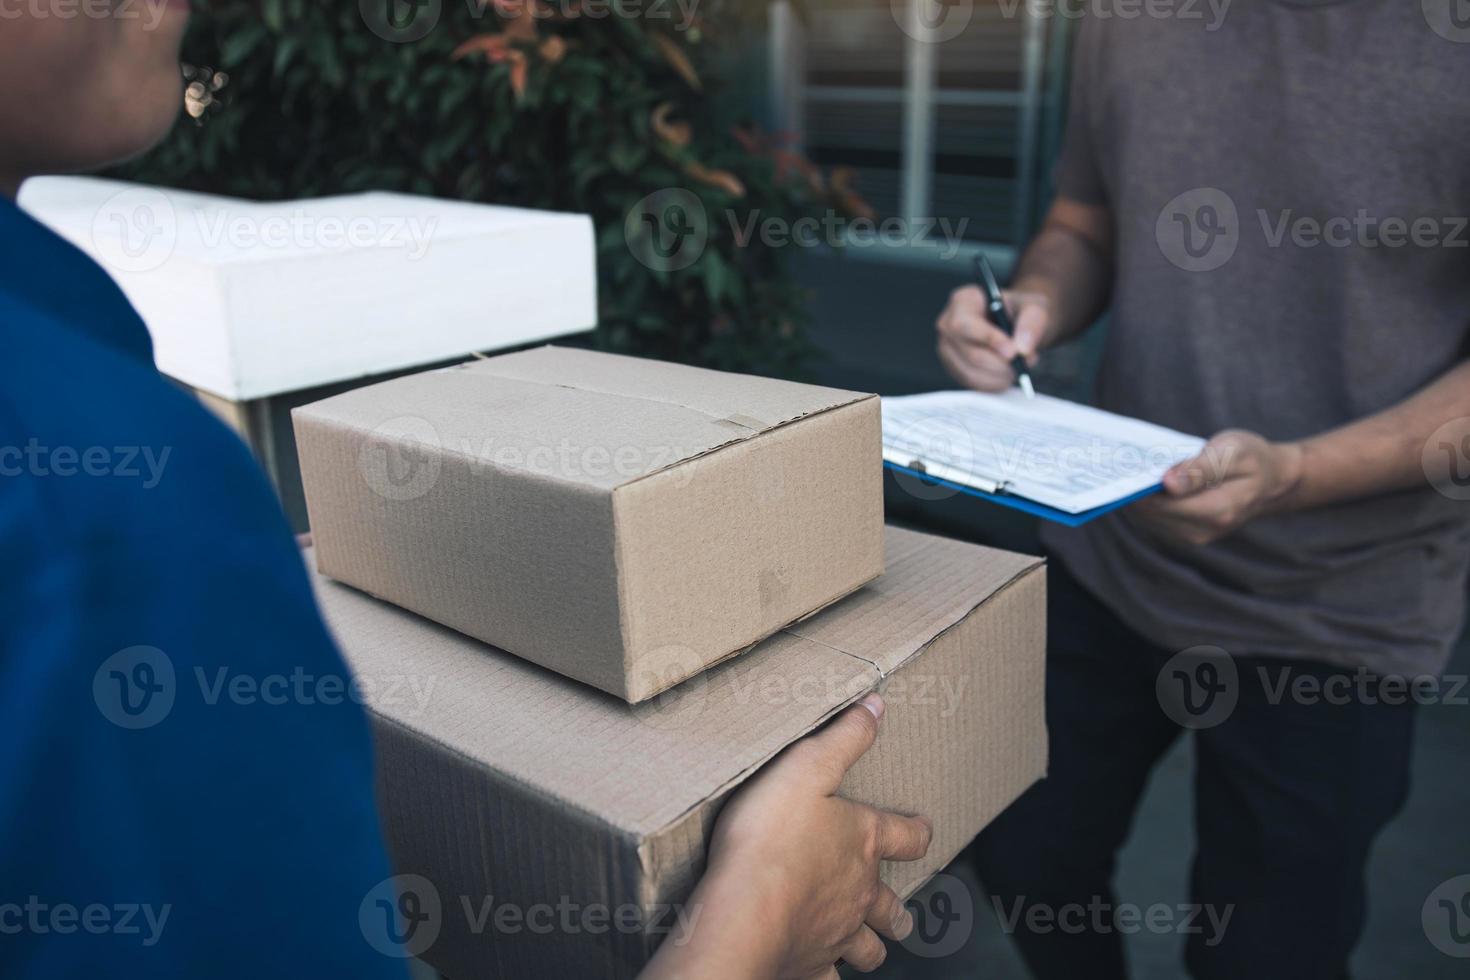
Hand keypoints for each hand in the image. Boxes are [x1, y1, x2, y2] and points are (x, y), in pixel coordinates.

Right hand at [640, 694, 932, 979]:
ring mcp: (837, 934)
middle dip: (896, 909)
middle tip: (897, 911)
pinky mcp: (808, 966)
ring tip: (866, 945)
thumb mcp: (806, 767)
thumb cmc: (771, 836)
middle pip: (892, 907)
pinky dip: (827, 977)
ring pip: (868, 950)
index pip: (908, 836)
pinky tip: (818, 972)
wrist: (744, 908)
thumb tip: (877, 707)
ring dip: (871, 946)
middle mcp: (859, 893)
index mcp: (863, 842)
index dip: (917, 830)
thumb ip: (843, 738)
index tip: (920, 828)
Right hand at [936, 285, 1049, 391]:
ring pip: (971, 372)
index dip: (988, 339)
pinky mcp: (954, 368)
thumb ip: (1032, 323)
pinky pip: (972, 383)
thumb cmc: (1020, 311)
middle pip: (970, 353)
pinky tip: (1007, 373)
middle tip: (1026, 362)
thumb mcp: (1034, 307)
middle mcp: (948, 325)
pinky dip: (995, 383)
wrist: (1016, 325)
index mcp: (963, 301)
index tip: (1013, 352)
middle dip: (1001, 363)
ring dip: (1000, 375)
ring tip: (1020, 366)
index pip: (965, 324)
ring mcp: (948, 349)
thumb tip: (1022, 349)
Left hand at [1129, 430, 1304, 545]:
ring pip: (1147, 518)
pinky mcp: (1184, 533)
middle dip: (1136, 489)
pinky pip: (1153, 518)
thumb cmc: (1252, 459)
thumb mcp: (1233, 452)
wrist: (1270, 480)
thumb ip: (1202, 469)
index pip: (1163, 503)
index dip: (1141, 486)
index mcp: (1218, 510)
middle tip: (1121, 463)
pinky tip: (1142, 480)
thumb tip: (1167, 482)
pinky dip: (1145, 500)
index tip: (1124, 465)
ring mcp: (1193, 536)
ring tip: (1130, 468)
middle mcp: (1203, 531)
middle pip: (1151, 513)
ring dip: (1137, 495)